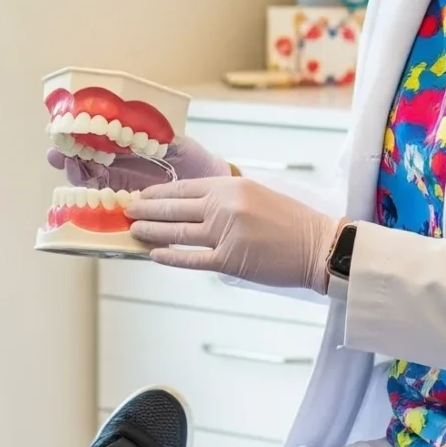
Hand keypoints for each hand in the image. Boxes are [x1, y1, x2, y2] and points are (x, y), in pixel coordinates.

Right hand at [47, 133, 232, 191]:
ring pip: (87, 181)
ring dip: (74, 174)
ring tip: (69, 166)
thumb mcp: (174, 140)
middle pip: (81, 160)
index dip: (75, 135)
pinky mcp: (125, 204)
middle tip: (56, 153)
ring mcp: (117, 184)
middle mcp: (114, 164)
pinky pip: (102, 205)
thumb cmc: (189, 157)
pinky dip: (91, 201)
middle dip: (65, 156)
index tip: (64, 128)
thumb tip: (143, 122)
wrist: (204, 182)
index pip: (91, 139)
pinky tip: (85, 195)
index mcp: (122, 145)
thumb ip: (157, 133)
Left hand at [127, 176, 345, 291]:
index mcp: (231, 186)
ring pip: (177, 233)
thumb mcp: (256, 193)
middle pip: (174, 209)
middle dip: (146, 210)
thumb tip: (192, 203)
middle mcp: (224, 207)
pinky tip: (155, 254)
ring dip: (152, 232)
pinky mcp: (229, 261)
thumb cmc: (291, 220)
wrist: (318, 246)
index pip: (184, 188)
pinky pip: (192, 259)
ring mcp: (225, 234)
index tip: (141, 195)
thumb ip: (225, 196)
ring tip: (134, 231)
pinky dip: (170, 257)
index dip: (158, 193)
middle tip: (127, 211)